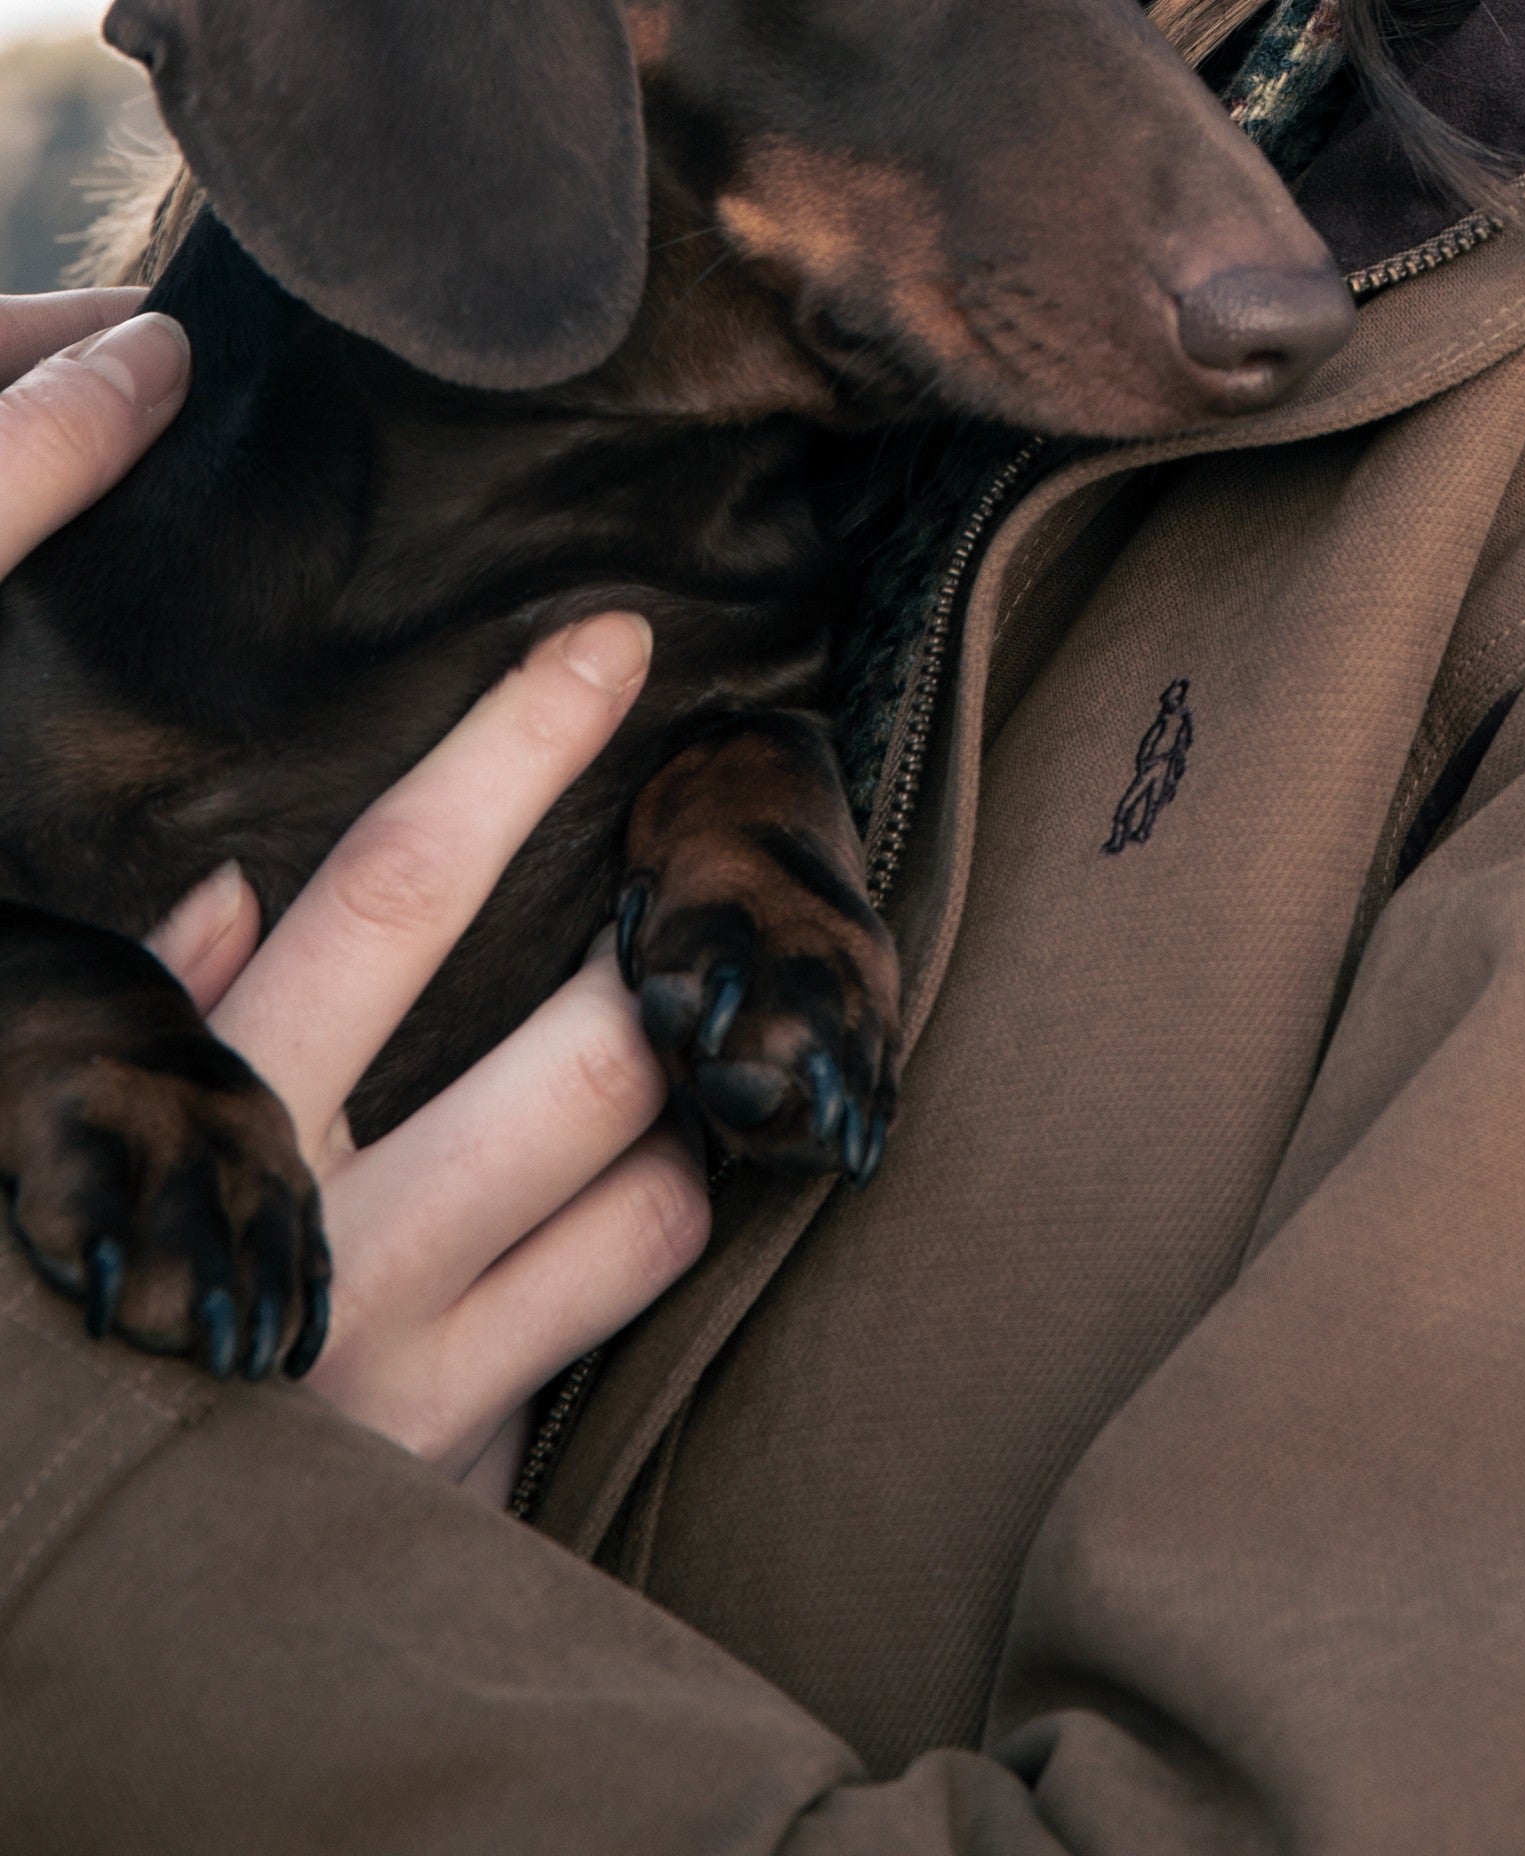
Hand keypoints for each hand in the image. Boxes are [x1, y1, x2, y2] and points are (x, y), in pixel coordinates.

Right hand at [1, 288, 707, 1493]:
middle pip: (593, 1050)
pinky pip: (611, 1328)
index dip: (515, 750)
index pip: (397, 888)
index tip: (616, 644)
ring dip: (684, 1115)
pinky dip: (626, 1256)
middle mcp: (344, 1247)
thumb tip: (236, 885)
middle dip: (675, 954)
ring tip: (679, 1055)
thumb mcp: (79, 1154)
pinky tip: (609, 1214)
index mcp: (228, 1132)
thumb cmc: (66, 1326)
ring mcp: (422, 1375)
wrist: (58, 1624)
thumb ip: (164, 1019)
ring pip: (655, 1192)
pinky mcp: (471, 1473)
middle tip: (716, 887)